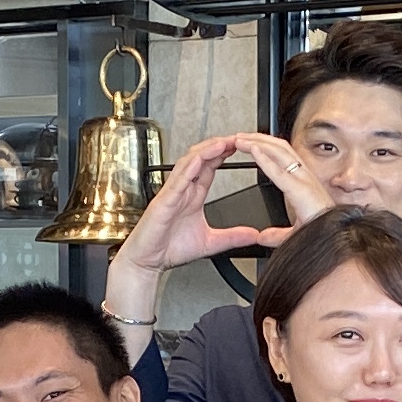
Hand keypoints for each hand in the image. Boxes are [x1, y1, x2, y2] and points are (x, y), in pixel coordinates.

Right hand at [111, 134, 308, 290]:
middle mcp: (182, 190)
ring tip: (223, 142)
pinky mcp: (163, 201)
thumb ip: (232, 237)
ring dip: (206, 151)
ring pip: (188, 163)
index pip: (209, 167)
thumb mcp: (210, 243)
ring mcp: (172, 193)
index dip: (223, 154)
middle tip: (236, 138)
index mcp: (192, 196)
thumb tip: (253, 235)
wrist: (148, 262)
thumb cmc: (169, 249)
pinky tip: (199, 160)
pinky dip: (187, 168)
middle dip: (218, 146)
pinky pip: (176, 180)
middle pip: (200, 159)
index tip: (240, 146)